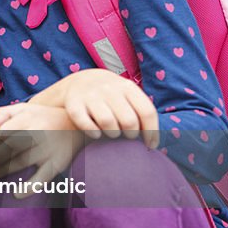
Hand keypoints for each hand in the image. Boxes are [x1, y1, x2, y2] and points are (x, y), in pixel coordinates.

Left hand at [0, 102, 85, 197]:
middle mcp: (38, 132)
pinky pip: (43, 177)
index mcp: (27, 118)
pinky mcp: (58, 163)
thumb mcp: (24, 108)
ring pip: (20, 162)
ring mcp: (48, 149)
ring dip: (2, 171)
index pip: (3, 133)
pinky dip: (30, 187)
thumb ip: (3, 113)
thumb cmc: (43, 117)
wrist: (78, 123)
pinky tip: (17, 194)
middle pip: (9, 148)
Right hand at [31, 69, 157, 147]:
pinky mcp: (73, 103)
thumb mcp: (128, 95)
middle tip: (128, 136)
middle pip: (128, 121)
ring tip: (113, 134)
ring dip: (112, 134)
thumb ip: (141, 111)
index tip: (150, 145)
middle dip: (131, 134)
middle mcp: (109, 89)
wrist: (80, 82)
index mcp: (127, 87)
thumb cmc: (112, 97)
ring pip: (108, 123)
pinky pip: (85, 124)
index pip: (147, 112)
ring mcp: (90, 95)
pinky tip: (96, 134)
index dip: (152, 132)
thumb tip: (155, 140)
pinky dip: (92, 132)